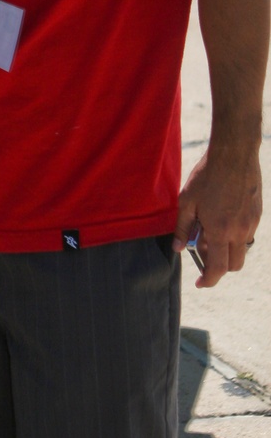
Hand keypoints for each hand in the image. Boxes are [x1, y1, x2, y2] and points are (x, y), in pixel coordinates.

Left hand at [173, 144, 261, 287]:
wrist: (234, 155)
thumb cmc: (206, 176)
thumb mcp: (187, 201)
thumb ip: (183, 228)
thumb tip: (179, 248)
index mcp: (220, 230)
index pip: (218, 268)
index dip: (209, 280)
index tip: (200, 283)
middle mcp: (239, 231)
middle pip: (233, 265)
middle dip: (219, 267)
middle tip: (203, 253)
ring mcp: (251, 223)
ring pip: (241, 249)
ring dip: (227, 249)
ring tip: (211, 229)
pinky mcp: (257, 214)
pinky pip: (247, 234)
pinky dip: (234, 235)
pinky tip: (222, 217)